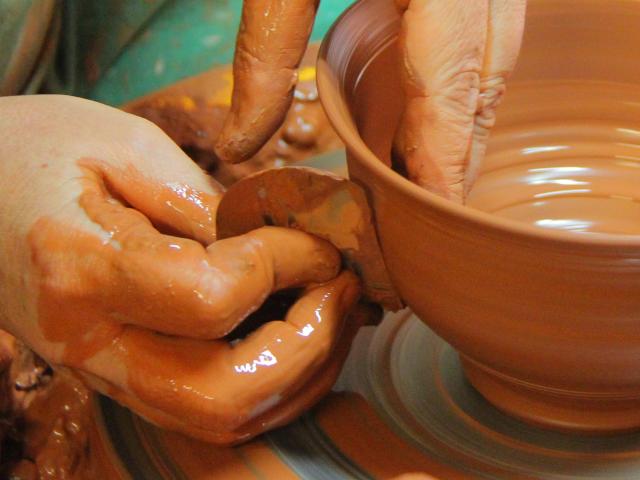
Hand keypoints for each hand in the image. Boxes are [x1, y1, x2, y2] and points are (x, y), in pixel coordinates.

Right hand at [0, 95, 360, 443]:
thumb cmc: (34, 151)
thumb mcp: (120, 144)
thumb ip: (202, 201)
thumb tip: (283, 242)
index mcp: (81, 269)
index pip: (214, 298)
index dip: (286, 266)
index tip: (318, 239)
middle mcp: (91, 343)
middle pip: (226, 393)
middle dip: (310, 345)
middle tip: (344, 288)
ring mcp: (105, 371)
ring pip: (225, 416)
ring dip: (303, 371)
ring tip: (336, 309)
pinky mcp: (123, 376)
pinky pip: (212, 407)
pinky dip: (275, 380)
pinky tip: (302, 331)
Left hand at [214, 0, 525, 204]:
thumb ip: (265, 48)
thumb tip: (240, 143)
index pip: (451, 77)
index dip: (447, 152)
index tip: (437, 206)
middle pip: (487, 74)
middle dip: (464, 146)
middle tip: (436, 205)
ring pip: (498, 53)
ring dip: (467, 116)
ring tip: (437, 170)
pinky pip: (488, 26)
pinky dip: (464, 76)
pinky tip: (437, 105)